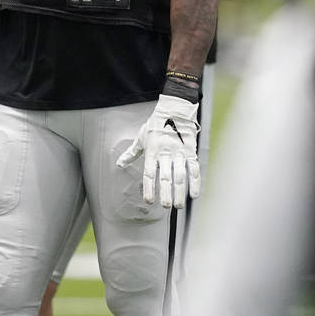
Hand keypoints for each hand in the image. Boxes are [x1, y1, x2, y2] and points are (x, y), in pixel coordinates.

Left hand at [116, 93, 200, 207]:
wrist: (175, 109)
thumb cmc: (156, 124)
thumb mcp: (141, 137)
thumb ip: (132, 153)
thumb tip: (119, 163)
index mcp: (152, 151)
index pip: (149, 173)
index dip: (149, 188)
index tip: (149, 200)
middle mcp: (165, 153)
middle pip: (165, 177)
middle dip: (166, 193)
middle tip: (166, 206)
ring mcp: (179, 153)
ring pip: (180, 176)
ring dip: (180, 192)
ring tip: (178, 205)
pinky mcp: (191, 151)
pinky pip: (194, 169)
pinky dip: (195, 182)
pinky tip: (194, 194)